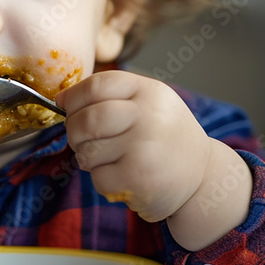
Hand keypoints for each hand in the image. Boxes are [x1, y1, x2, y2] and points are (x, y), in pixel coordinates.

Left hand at [57, 70, 250, 249]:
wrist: (203, 176)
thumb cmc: (165, 137)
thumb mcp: (150, 104)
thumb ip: (111, 96)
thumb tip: (62, 99)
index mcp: (150, 91)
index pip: (98, 84)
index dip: (74, 96)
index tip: (66, 106)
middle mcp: (149, 116)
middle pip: (86, 119)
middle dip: (74, 131)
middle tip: (80, 139)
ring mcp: (144, 148)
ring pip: (87, 151)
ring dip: (88, 159)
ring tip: (109, 159)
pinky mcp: (138, 179)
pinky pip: (98, 178)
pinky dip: (102, 180)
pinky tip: (123, 177)